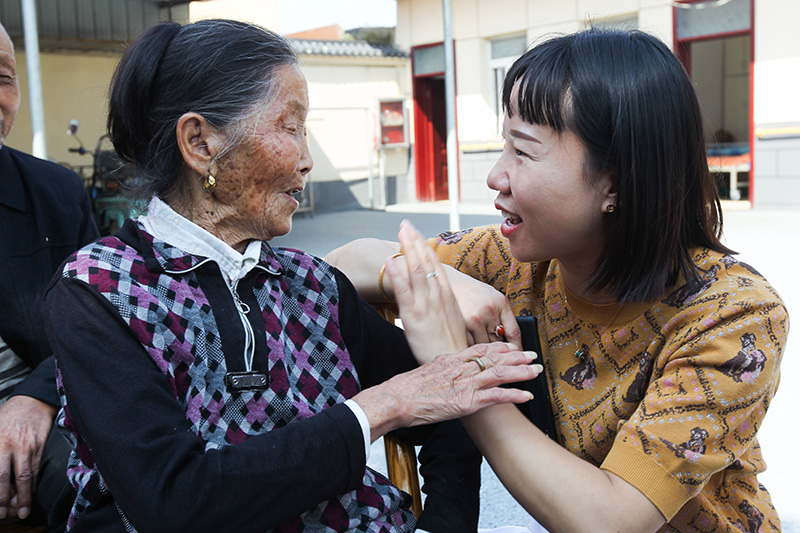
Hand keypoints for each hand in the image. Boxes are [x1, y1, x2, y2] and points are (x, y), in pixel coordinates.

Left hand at [0, 395, 57, 519]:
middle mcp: (8, 445)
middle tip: (3, 514)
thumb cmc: (9, 416)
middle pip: (3, 477)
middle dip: (3, 498)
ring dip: (22, 497)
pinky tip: (30, 494)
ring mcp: (26, 446)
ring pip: (24, 476)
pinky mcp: (40, 446)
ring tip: (22, 511)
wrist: (33, 400)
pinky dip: (32, 484)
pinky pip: (35, 469)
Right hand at [354, 342, 540, 440]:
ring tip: (536, 371)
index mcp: (452, 359)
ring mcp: (465, 384)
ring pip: (500, 374)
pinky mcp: (467, 401)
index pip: (481, 349)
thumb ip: (442, 368)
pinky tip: (527, 395)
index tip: (513, 346)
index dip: (500, 347)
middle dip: (517, 357)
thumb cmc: (406, 388)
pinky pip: (496, 397)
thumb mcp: (426, 369)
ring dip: (521, 372)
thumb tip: (447, 369)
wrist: (397, 399)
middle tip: (533, 355)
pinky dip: (514, 395)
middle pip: (495, 358)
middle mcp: (461, 368)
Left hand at [385, 220, 469, 362]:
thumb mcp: (452, 321)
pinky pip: (403, 291)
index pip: (435, 265)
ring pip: (416, 270)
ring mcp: (426, 304)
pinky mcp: (414, 316)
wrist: (456, 364)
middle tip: (406, 224)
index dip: (424, 247)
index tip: (417, 233)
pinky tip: (390, 261)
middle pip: (425, 261)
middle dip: (414, 241)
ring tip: (399, 233)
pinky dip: (397, 274)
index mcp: (447, 295)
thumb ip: (443, 306)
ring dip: (407, 249)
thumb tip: (435, 299)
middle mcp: (438, 295)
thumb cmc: (453, 347)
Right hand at [445, 266, 521, 348]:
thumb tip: (512, 343)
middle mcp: (489, 311)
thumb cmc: (473, 292)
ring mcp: (474, 319)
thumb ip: (503, 317)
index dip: (518, 349)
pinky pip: (471, 345)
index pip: (514, 332)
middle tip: (498, 355)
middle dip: (499, 350)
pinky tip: (470, 345)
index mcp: (500, 303)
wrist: (449, 283)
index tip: (519, 358)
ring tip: (481, 349)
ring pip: (485, 346)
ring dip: (484, 350)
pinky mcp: (460, 326)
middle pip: (499, 342)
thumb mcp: (494, 298)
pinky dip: (472, 348)